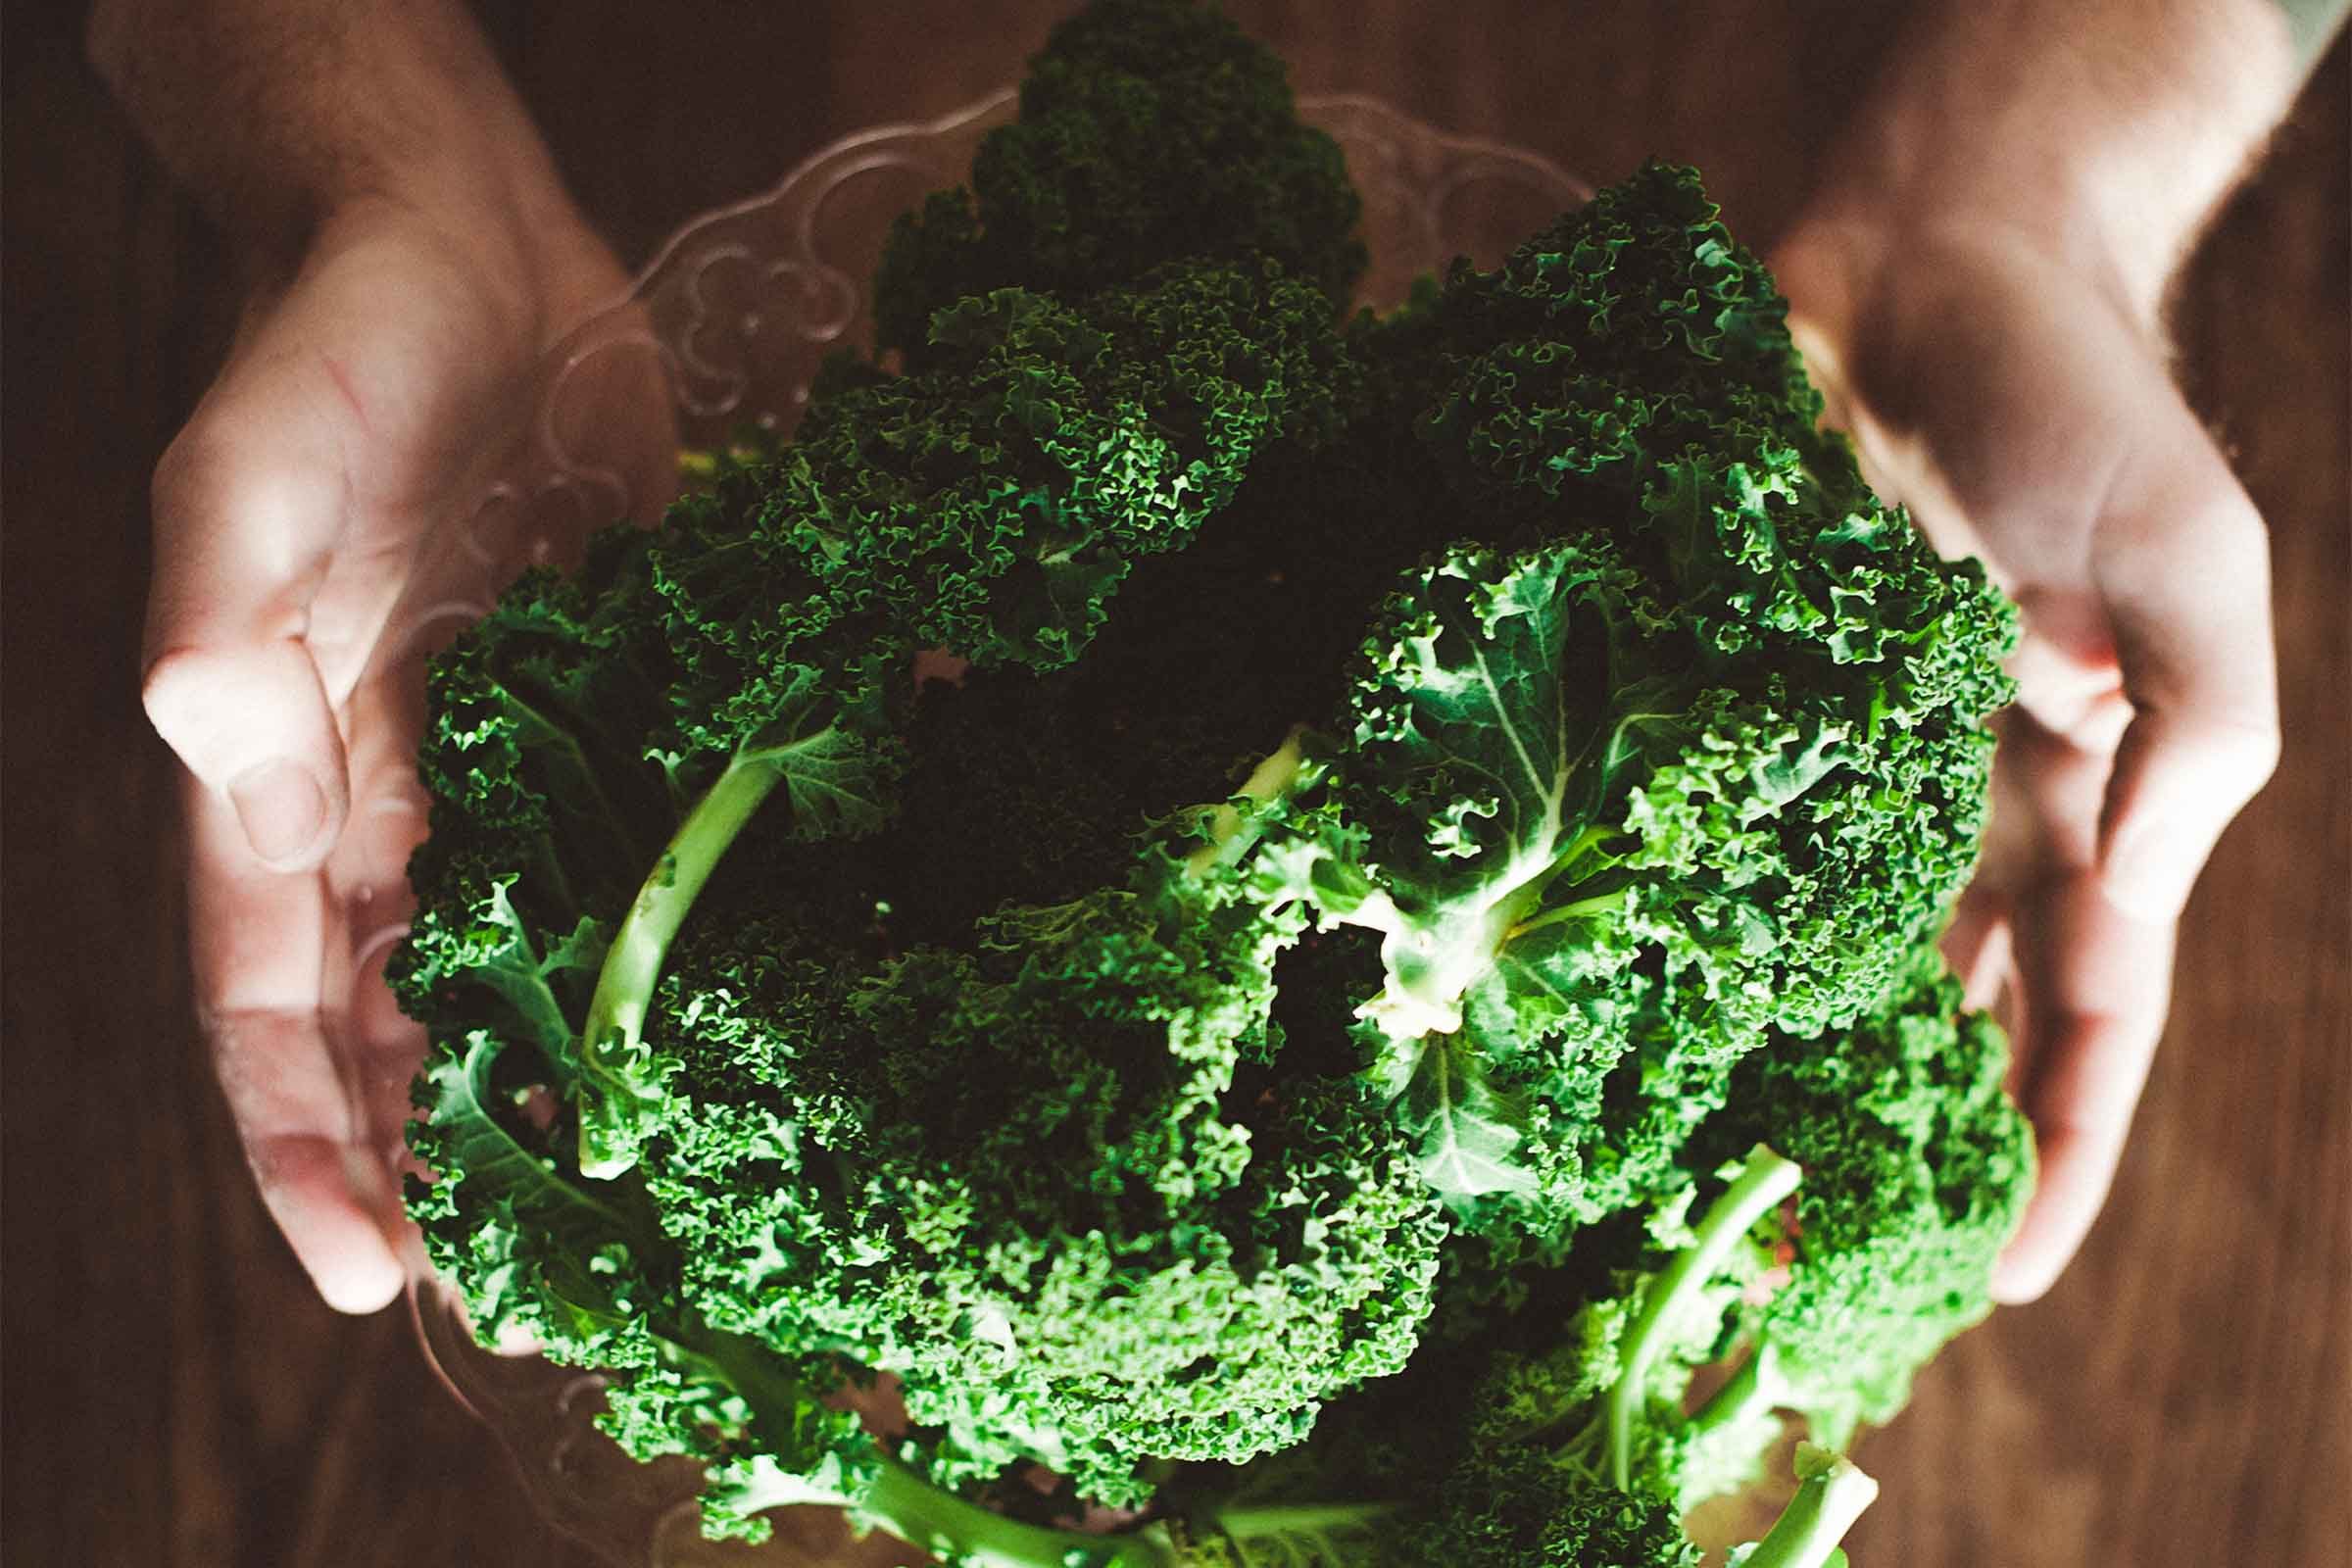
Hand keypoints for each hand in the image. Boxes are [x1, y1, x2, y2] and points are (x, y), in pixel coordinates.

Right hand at [142, 189, 670, 1311]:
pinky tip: (790, 996)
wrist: (460, 246)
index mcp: (289, 781)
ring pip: (549, 966)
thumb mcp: (251, 470)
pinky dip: (711, 921)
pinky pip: (666, 838)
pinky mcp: (631, 703)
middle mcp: (403, 803)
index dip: (309, 1146)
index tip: (366, 1276)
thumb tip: (211, 757)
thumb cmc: (332, 348)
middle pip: (418, 1026)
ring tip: (675, 1200)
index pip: (272, 1007)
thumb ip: (221, 615)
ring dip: (597, 1083)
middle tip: (552, 1296)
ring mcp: (522, 762)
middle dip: (466, 1163)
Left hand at [1769, 215, 2278, 1302]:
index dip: (2057, 1149)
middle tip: (1828, 1277)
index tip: (2006, 1279)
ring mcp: (1830, 761)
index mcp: (2082, 799)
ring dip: (1779, 1071)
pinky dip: (1670, 929)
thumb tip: (2119, 896)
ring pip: (1808, 958)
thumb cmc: (2080, 408)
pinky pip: (1695, 838)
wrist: (1930, 263)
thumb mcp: (2195, 565)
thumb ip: (2191, 737)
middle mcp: (1949, 807)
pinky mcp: (1726, 697)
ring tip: (1717, 1192)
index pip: (2086, 1015)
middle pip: (1937, 1018)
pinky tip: (1621, 1016)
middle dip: (1902, 1146)